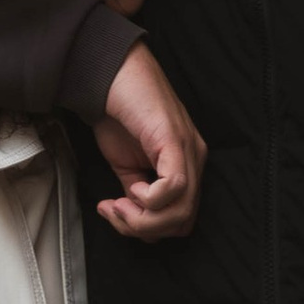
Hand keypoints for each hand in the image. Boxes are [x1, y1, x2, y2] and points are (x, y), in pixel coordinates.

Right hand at [93, 44, 204, 240]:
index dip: (147, 229)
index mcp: (185, 166)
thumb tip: (135, 219)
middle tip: (115, 213)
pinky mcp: (175, 142)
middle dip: (143, 229)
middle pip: (182, 222)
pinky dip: (149, 199)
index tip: (115, 213)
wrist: (109, 74)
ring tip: (117, 206)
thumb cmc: (118, 113)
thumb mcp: (127, 164)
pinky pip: (175, 188)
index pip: (180, 219)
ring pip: (180, 212)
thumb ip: (136, 192)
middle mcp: (194, 159)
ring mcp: (188, 150)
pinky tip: (130, 189)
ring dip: (142, 219)